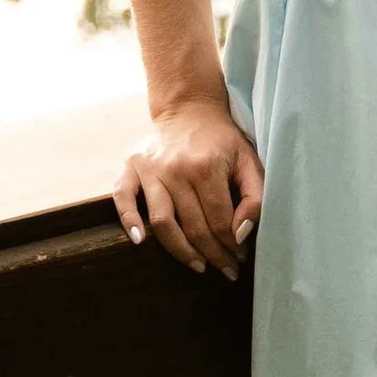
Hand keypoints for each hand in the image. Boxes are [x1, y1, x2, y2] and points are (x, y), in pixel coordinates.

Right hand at [116, 98, 263, 278]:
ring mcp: (149, 169)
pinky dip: (128, 221)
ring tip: (198, 266)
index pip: (220, 220)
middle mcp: (175, 170)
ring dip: (180, 251)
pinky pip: (123, 198)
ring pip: (162, 222)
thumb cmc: (222, 140)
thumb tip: (241, 234)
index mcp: (206, 167)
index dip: (232, 244)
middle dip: (213, 254)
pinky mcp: (130, 167)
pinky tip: (140, 242)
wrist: (189, 108)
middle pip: (193, 227)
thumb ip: (254, 197)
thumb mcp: (249, 160)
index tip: (240, 257)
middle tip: (225, 269)